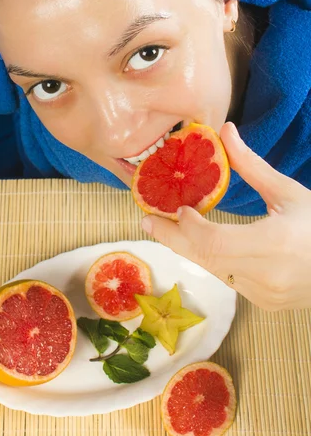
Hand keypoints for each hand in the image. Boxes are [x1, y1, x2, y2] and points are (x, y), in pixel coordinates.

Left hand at [141, 122, 310, 310]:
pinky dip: (211, 260)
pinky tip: (201, 244)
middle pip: (204, 259)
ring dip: (190, 249)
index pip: (213, 242)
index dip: (188, 228)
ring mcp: (264, 295)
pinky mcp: (264, 303)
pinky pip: (227, 279)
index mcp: (274, 245)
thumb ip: (252, 166)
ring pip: (213, 270)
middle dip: (173, 239)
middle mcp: (265, 276)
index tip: (177, 209)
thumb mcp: (289, 193)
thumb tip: (225, 131)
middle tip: (147, 221)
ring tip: (168, 229)